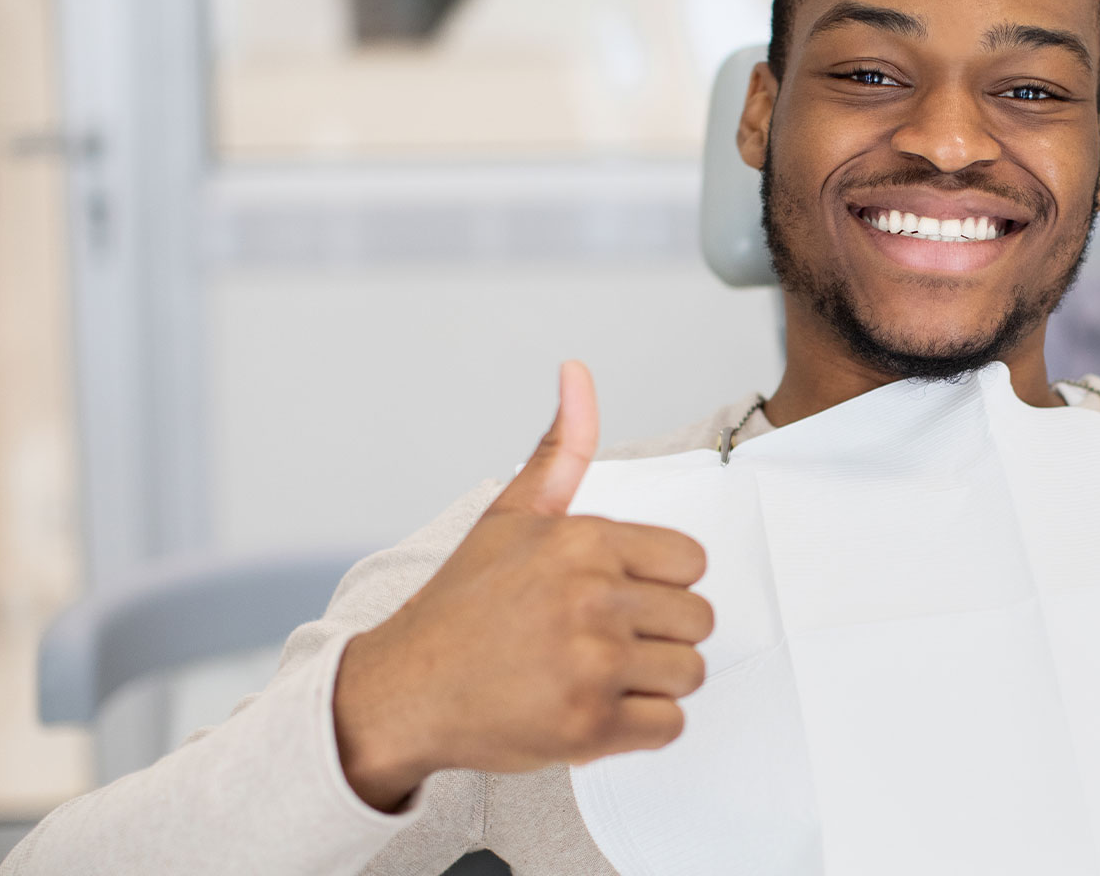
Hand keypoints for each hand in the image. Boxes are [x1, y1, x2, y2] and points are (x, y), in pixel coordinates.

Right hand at [333, 361, 712, 811]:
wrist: (401, 692)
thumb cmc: (462, 605)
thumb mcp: (509, 514)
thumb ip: (562, 448)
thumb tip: (577, 370)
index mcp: (584, 542)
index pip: (692, 562)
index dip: (660, 583)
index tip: (618, 596)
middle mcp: (592, 599)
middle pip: (698, 620)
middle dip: (659, 635)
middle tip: (604, 641)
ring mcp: (592, 666)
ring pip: (690, 673)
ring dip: (652, 683)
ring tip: (598, 676)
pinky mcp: (588, 728)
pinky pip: (669, 727)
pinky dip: (640, 728)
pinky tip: (596, 710)